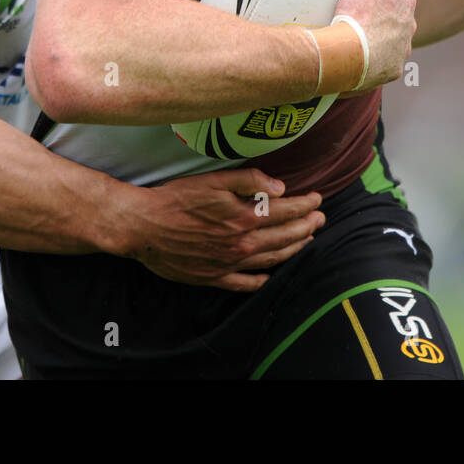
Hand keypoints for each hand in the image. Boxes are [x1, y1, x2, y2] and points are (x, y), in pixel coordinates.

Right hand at [121, 168, 324, 291]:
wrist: (143, 226)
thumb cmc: (177, 199)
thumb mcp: (214, 180)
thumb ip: (249, 181)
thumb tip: (281, 188)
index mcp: (245, 218)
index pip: (285, 211)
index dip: (305, 204)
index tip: (318, 198)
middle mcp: (242, 244)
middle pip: (284, 237)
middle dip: (306, 226)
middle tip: (320, 219)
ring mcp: (228, 264)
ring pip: (270, 259)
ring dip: (292, 250)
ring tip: (306, 240)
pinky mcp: (213, 277)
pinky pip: (243, 283)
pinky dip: (259, 280)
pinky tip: (268, 276)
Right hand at [331, 0, 415, 86]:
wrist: (351, 59)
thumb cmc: (360, 16)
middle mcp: (409, 23)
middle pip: (395, 0)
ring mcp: (401, 47)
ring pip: (391, 29)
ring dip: (378, 24)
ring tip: (356, 24)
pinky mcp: (390, 67)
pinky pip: (383, 54)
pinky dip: (374, 49)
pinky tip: (359, 48)